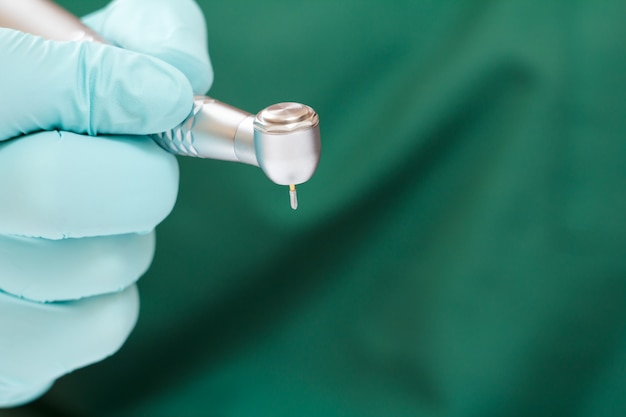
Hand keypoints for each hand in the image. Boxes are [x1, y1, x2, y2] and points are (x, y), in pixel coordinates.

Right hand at [0, 0, 211, 406]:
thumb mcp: (61, 47)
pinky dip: (117, 291)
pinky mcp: (6, 353)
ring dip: (130, 233)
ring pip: (103, 261)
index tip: (163, 95)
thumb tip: (181, 76)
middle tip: (138, 161)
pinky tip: (80, 265)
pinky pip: (104, 324)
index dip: (121, 89)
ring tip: (93, 217)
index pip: (40, 85)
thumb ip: (133, 38)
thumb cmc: (28, 121)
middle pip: (61, 190)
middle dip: (139, 173)